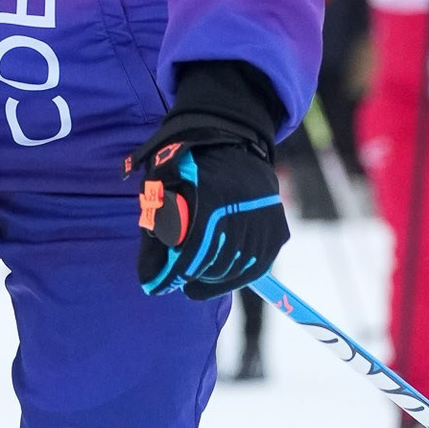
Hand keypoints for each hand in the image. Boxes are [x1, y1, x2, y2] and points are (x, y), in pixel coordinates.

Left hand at [131, 73, 290, 300]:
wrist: (233, 140)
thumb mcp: (163, 182)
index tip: (159, 287)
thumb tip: (150, 274)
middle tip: (181, 277)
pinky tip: (221, 273)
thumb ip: (156, 225)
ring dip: (215, 277)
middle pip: (214, 265)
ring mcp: (264, 222)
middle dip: (193, 275)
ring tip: (200, 274)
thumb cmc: (189, 163)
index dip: (173, 276)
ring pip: (237, 269)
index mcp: (212, 199)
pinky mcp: (278, 230)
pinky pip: (257, 265)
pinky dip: (238, 274)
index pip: (192, 254)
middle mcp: (243, 211)